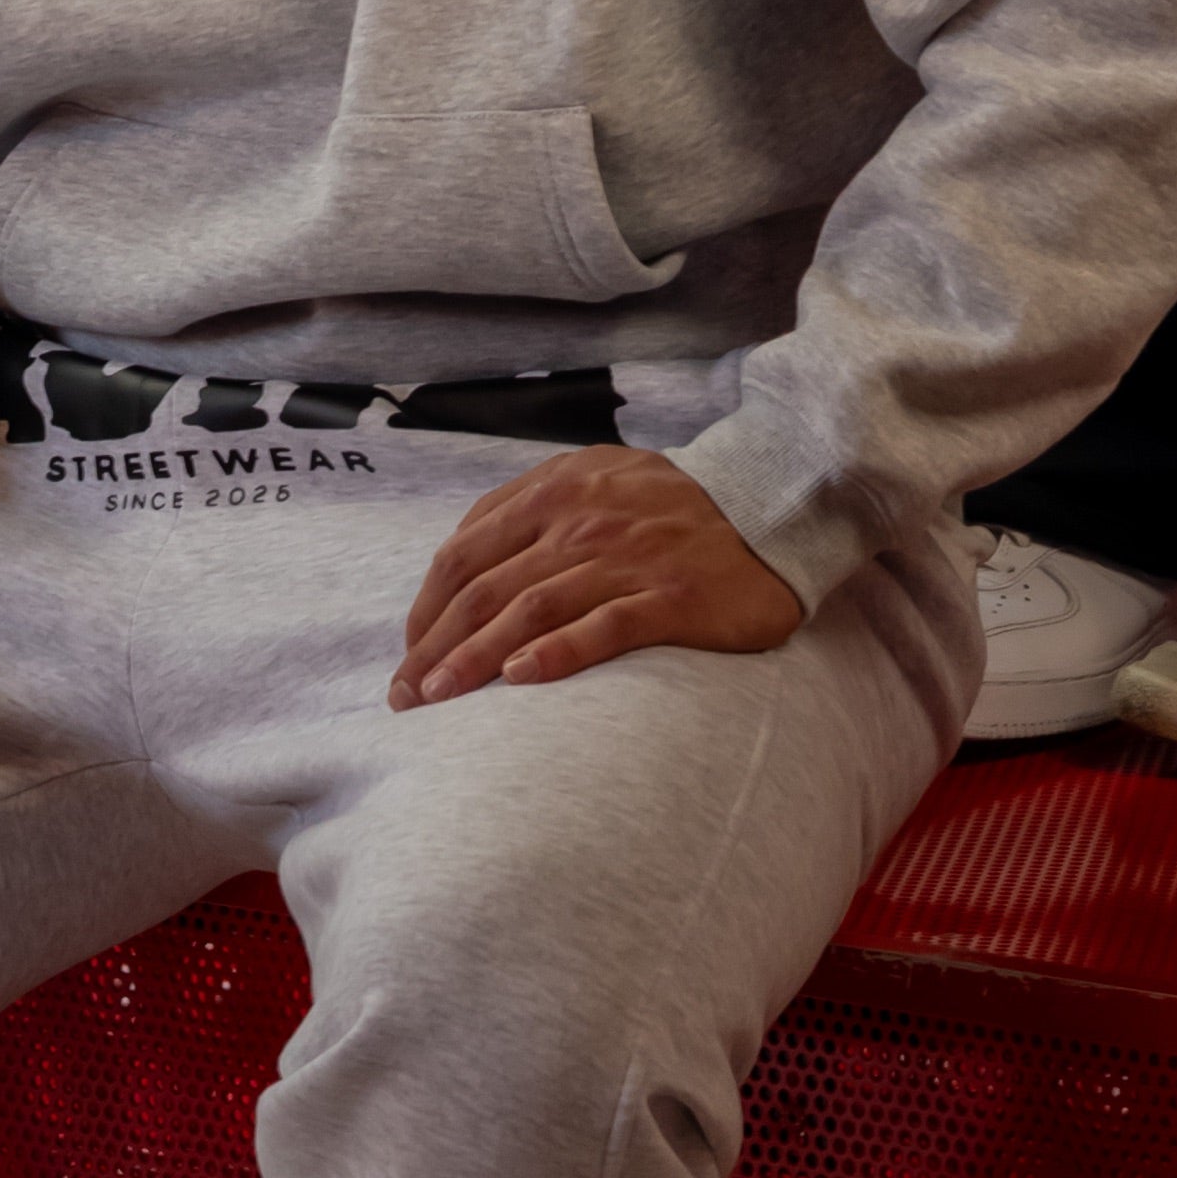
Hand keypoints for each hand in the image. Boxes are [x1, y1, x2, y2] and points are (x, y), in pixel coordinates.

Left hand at [393, 448, 803, 707]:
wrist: (769, 506)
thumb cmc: (671, 506)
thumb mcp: (595, 478)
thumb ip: (532, 507)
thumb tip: (465, 558)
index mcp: (554, 490)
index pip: (463, 553)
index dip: (425, 609)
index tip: (408, 655)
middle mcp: (581, 521)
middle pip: (485, 589)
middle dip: (434, 647)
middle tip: (406, 697)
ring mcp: (626, 558)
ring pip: (530, 610)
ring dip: (476, 658)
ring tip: (441, 699)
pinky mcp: (671, 596)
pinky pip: (604, 627)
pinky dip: (557, 653)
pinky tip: (520, 680)